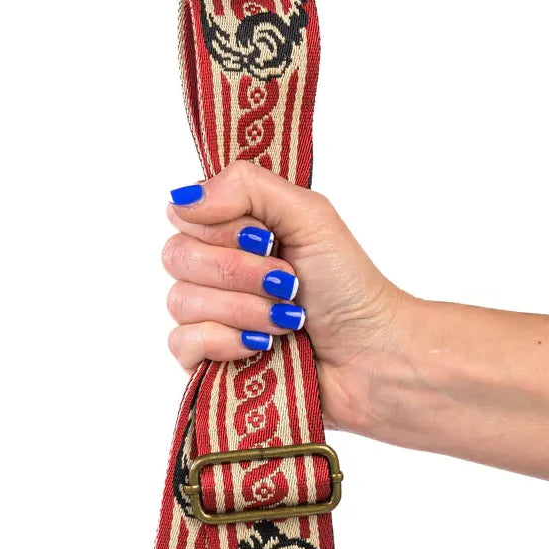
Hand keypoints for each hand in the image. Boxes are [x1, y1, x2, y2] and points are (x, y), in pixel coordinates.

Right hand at [163, 161, 413, 432]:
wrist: (372, 355)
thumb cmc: (350, 287)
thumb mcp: (309, 215)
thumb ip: (247, 186)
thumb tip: (184, 198)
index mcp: (234, 232)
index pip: (185, 215)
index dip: (224, 229)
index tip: (267, 240)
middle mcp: (216, 271)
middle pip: (176, 257)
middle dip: (239, 272)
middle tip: (288, 283)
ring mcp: (211, 318)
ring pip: (180, 302)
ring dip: (242, 309)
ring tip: (287, 320)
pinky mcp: (211, 362)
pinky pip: (182, 344)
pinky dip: (224, 342)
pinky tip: (261, 347)